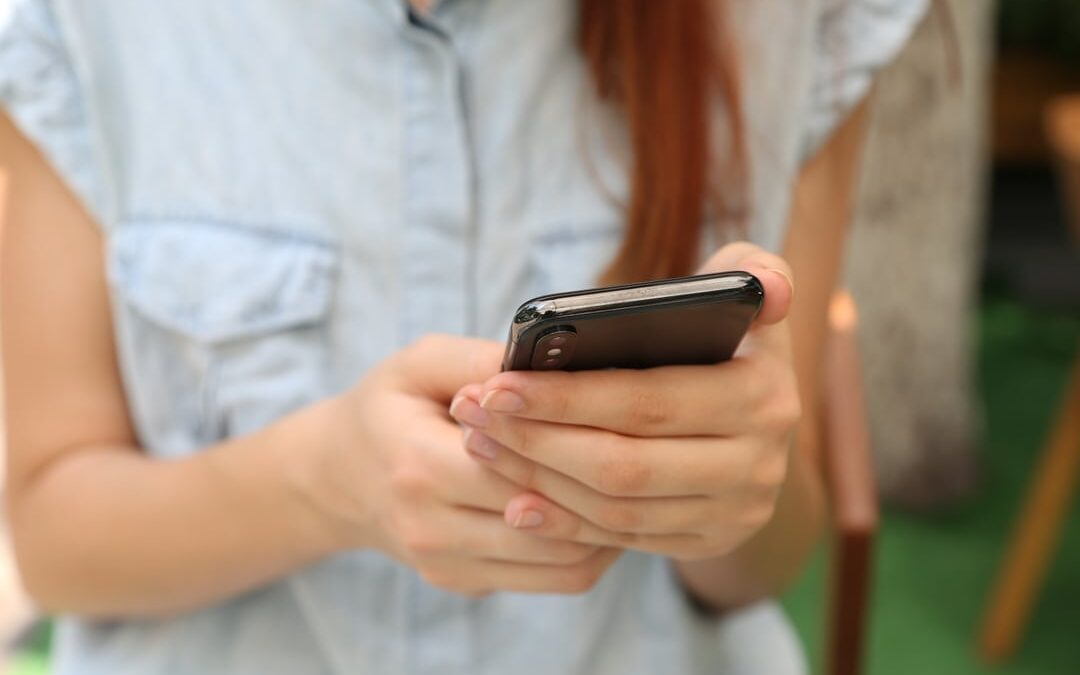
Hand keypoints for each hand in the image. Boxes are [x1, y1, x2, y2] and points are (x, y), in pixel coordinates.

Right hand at [300, 335, 620, 595]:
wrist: (338, 477)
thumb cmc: (388, 408)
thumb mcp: (420, 363)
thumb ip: (482, 360)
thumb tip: (555, 363)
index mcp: (417, 465)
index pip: (520, 466)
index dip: (576, 443)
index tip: (622, 415)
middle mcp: (430, 528)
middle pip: (550, 520)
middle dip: (604, 486)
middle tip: (649, 451)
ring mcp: (448, 566)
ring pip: (563, 563)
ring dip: (609, 526)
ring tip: (636, 482)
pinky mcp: (466, 584)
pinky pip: (551, 579)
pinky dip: (589, 548)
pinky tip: (605, 509)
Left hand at [450, 243, 799, 560]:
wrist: (757, 421)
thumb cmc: (728, 338)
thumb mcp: (746, 293)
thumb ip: (752, 268)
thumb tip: (767, 289)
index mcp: (763, 396)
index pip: (647, 402)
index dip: (566, 397)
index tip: (497, 384)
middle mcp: (758, 464)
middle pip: (623, 464)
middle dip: (537, 441)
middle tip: (474, 414)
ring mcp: (735, 512)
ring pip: (616, 507)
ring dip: (539, 480)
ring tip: (482, 444)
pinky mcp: (708, 542)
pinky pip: (623, 539)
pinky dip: (565, 522)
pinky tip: (516, 499)